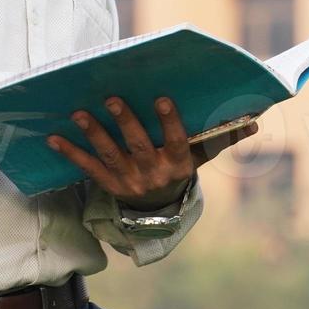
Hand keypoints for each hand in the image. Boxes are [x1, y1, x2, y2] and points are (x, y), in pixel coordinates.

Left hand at [46, 96, 256, 210]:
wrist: (157, 210)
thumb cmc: (180, 169)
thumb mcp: (202, 157)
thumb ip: (224, 138)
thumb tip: (255, 122)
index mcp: (178, 164)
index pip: (176, 141)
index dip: (170, 122)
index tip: (164, 99)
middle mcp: (152, 173)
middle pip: (138, 145)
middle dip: (125, 122)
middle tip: (112, 98)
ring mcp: (128, 180)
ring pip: (110, 155)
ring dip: (94, 133)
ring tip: (79, 113)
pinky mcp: (108, 184)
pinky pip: (88, 168)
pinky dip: (70, 153)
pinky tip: (54, 138)